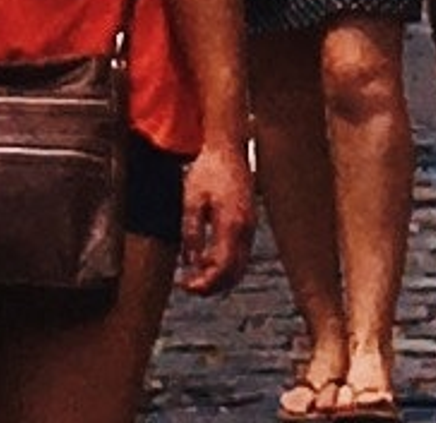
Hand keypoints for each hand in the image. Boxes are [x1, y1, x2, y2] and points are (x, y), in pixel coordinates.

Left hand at [174, 138, 255, 295]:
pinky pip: (241, 254)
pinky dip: (226, 266)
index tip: (184, 286)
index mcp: (232, 224)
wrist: (227, 149)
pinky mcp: (249, 222)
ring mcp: (251, 226)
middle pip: (234, 273)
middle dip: (212, 287)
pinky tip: (207, 262)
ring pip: (240, 266)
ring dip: (219, 278)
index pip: (222, 268)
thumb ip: (192, 234)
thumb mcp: (192, 201)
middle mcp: (246, 229)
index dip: (204, 283)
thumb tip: (191, 264)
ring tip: (195, 278)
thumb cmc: (208, 171)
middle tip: (188, 287)